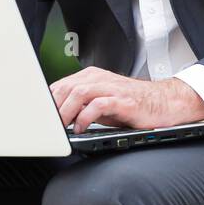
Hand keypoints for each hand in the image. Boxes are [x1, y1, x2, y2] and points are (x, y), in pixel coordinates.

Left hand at [50, 67, 203, 132]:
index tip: (40, 118)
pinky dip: (86, 117)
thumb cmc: (131, 105)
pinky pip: (98, 105)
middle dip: (53, 108)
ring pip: (78, 92)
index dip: (47, 102)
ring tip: (62, 127)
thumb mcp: (101, 102)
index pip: (60, 85)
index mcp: (91, 76)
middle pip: (66, 87)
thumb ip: (81, 105)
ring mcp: (111, 88)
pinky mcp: (123, 100)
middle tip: (49, 126)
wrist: (163, 104)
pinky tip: (83, 128)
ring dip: (66, 111)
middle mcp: (99, 78)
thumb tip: (57, 117)